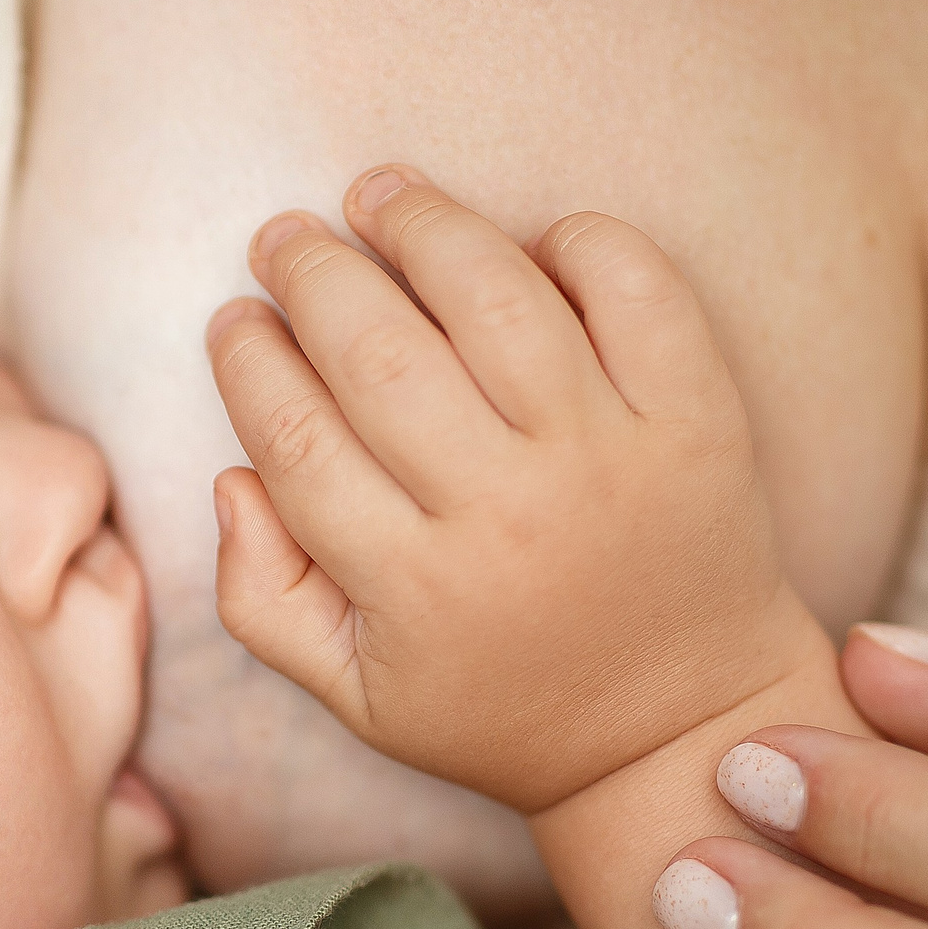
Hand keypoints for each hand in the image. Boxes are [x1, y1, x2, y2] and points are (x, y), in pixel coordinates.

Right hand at [205, 165, 820, 813]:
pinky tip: (525, 242)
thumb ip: (263, 601)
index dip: (248, 359)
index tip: (235, 320)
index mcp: (414, 586)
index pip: (295, 437)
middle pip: (377, 351)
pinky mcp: (696, 421)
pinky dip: (575, 241)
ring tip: (378, 198)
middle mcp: (508, 514)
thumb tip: (231, 479)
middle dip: (311, 273)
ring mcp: (609, 458)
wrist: (685, 730)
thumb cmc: (505, 706)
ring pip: (494, 297)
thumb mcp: (360, 696)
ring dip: (420, 224)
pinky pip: (634, 289)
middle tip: (283, 239)